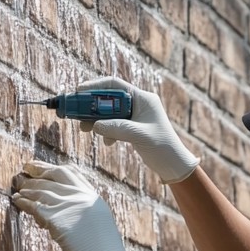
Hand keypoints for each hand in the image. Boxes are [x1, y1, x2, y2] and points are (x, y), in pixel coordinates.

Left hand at [11, 161, 141, 250]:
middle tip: (26, 169)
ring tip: (18, 189)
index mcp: (93, 198)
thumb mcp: (99, 226)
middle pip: (55, 176)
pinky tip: (17, 201)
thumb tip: (65, 216)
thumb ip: (84, 215)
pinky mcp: (58, 219)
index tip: (43, 167)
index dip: (54, 169)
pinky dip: (24, 202)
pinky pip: (36, 206)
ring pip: (43, 190)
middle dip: (39, 170)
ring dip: (28, 188)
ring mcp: (70, 206)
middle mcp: (82, 197)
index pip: (72, 174)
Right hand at [77, 76, 198, 183]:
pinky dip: (107, 131)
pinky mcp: (132, 128)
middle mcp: (138, 103)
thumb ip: (117, 128)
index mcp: (142, 98)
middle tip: (76, 114)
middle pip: (109, 99)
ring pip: (109, 113)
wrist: (173, 165)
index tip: (79, 92)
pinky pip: (114, 125)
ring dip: (96, 120)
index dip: (95, 86)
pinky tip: (107, 141)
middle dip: (92, 106)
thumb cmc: (163, 147)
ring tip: (84, 129)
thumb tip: (95, 125)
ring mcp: (135, 116)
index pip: (115, 85)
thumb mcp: (138, 136)